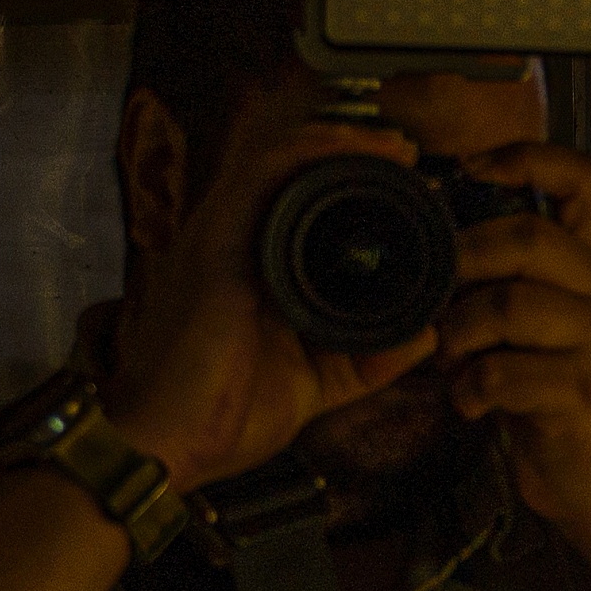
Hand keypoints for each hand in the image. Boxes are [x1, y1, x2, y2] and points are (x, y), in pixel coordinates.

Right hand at [103, 114, 437, 491]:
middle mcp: (231, 242)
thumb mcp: (314, 385)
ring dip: (340, 144)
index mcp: (250, 269)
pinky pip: (263, 172)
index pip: (300, 204)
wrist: (165, 446)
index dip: (352, 184)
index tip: (409, 188)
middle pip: (293, 172)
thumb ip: (364, 362)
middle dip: (353, 154)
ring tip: (393, 148)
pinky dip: (311, 151)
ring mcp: (219, 235)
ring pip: (281, 159)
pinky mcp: (216, 239)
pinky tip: (354, 148)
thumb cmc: (219, 419)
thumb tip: (424, 337)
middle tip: (407, 157)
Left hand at [431, 142, 590, 537]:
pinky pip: (503, 373)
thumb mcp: (540, 327)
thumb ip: (505, 281)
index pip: (582, 178)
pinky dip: (469, 391)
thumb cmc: (560, 402)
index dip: (526, 158)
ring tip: (450, 362)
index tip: (470, 169)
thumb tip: (431, 250)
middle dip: (462, 263)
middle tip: (436, 301)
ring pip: (507, 304)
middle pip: (525, 237)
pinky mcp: (582, 393)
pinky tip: (471, 404)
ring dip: (457, 335)